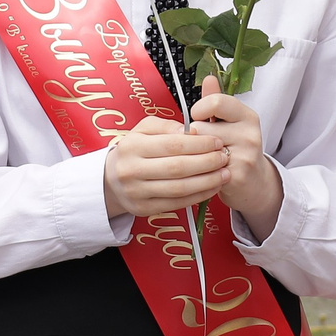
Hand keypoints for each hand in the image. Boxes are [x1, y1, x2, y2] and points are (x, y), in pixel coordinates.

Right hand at [103, 114, 229, 221]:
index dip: (199, 144)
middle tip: (224, 157)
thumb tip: (190, 131)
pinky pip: (177, 203)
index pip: (172, 144)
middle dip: (207, 162)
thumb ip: (166, 125)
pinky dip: (199, 196)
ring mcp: (137, 192)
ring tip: (224, 173)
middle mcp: (132, 170)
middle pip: (178, 168)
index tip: (216, 141)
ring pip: (180, 188)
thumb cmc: (134, 151)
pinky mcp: (144, 209)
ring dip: (207, 181)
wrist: (111, 180)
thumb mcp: (143, 130)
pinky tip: (212, 187)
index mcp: (132, 146)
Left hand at [192, 78, 282, 238]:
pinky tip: (208, 172)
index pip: (216, 102)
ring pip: (200, 148)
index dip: (199, 110)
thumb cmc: (237, 150)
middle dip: (195, 138)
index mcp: (247, 116)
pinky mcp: (236, 175)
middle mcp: (250, 133)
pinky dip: (199, 170)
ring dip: (196, 155)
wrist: (255, 185)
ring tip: (205, 159)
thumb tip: (209, 77)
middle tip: (204, 145)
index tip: (198, 118)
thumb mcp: (230, 123)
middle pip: (201, 127)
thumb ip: (216, 101)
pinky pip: (203, 167)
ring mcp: (245, 155)